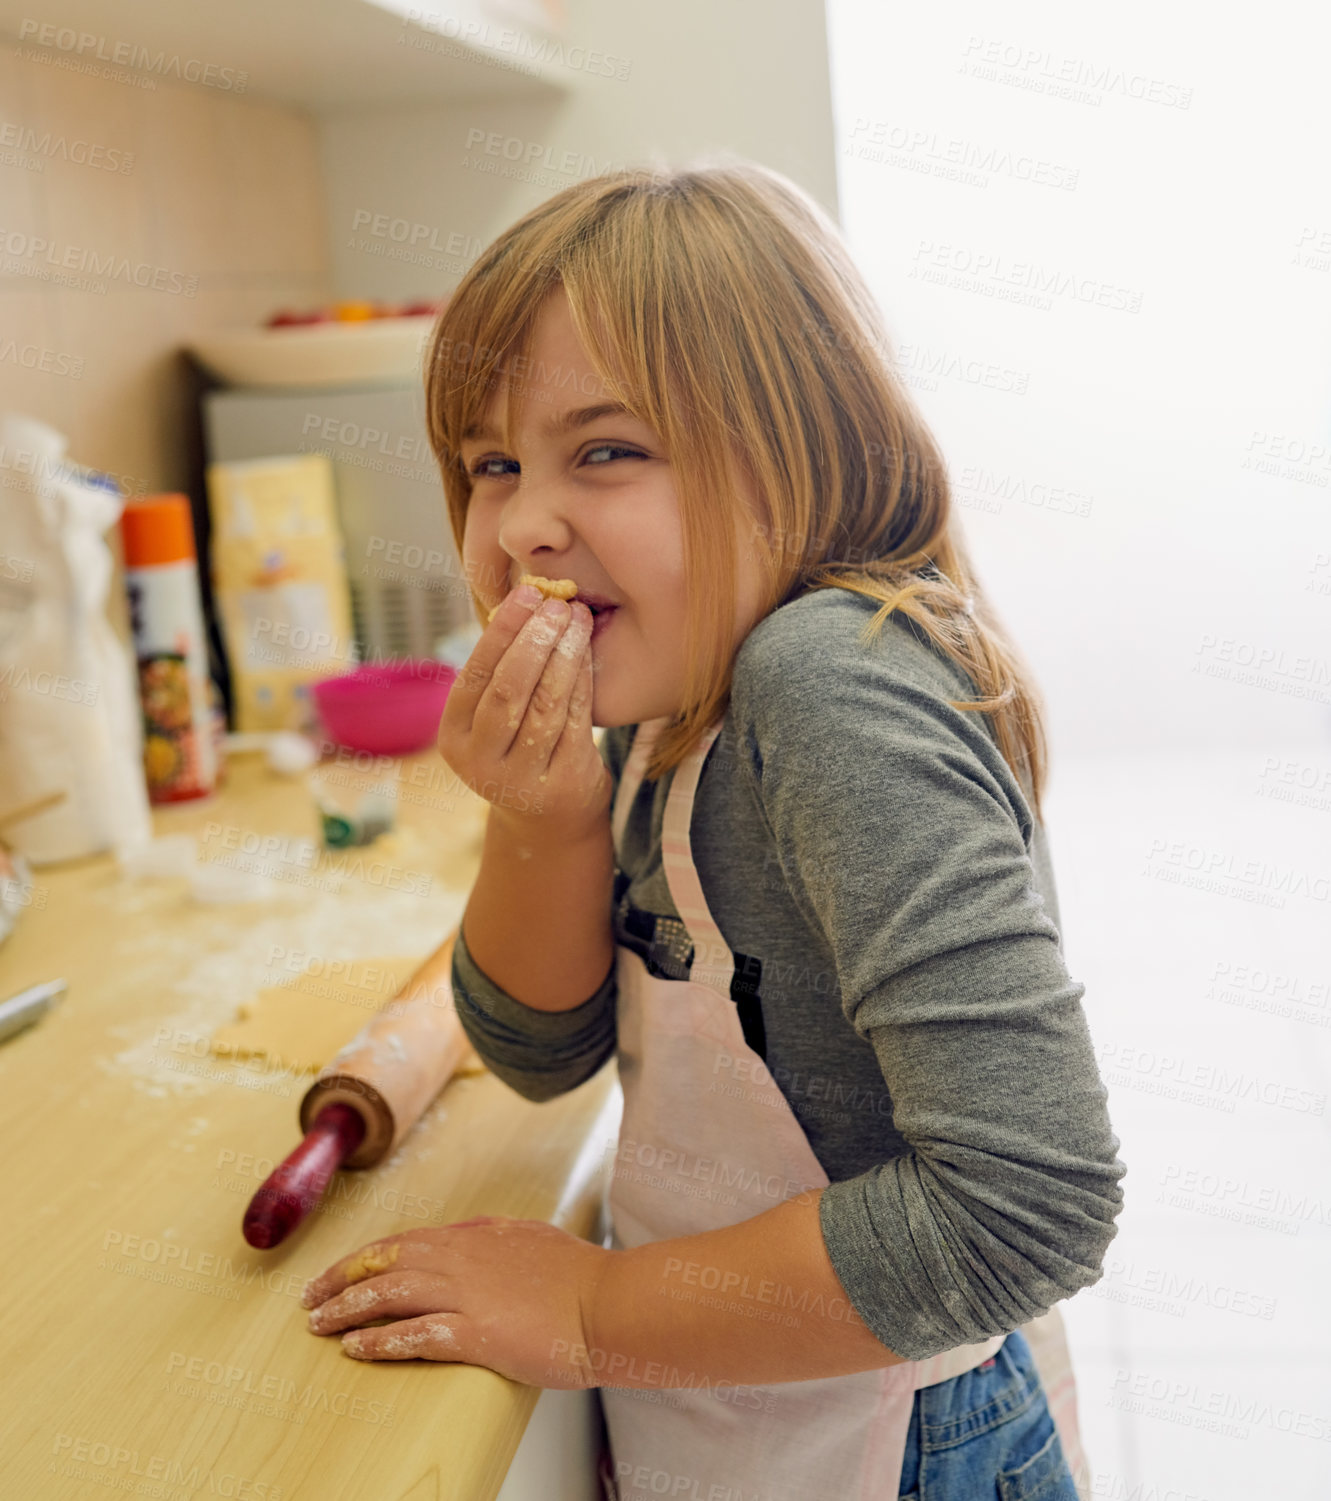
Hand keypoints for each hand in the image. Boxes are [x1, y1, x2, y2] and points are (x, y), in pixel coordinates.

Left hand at [301, 1217, 610, 1387]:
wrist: (610, 1304)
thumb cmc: (580, 1277)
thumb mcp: (531, 1238)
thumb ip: (495, 1236)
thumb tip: (470, 1234)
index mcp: (476, 1235)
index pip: (404, 1240)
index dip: (365, 1256)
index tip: (340, 1271)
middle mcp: (463, 1258)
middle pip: (385, 1262)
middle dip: (341, 1279)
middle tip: (309, 1297)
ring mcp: (468, 1294)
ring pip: (390, 1294)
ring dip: (347, 1309)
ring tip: (318, 1325)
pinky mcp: (477, 1332)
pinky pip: (415, 1335)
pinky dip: (380, 1341)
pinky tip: (356, 1349)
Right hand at [437, 584, 610, 842]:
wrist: (551, 821)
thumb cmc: (523, 749)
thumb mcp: (497, 719)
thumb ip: (502, 672)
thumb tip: (527, 598)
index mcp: (455, 737)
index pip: (476, 674)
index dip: (502, 630)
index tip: (527, 593)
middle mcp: (480, 762)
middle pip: (508, 689)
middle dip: (534, 639)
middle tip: (558, 603)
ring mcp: (520, 779)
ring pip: (545, 703)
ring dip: (564, 653)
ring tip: (578, 618)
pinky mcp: (562, 785)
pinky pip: (575, 720)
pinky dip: (582, 679)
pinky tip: (588, 651)